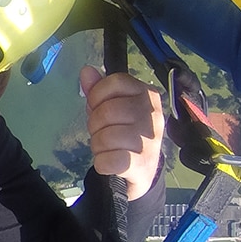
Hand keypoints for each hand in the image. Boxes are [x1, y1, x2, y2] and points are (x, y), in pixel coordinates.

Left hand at [79, 66, 164, 200]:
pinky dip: (101, 163)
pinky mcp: (143, 164)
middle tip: (103, 132)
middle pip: (107, 110)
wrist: (140, 170)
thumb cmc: (124, 133)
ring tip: (109, 148)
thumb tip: (87, 71)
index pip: (115, 82)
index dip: (98, 95)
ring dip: (98, 145)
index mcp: (147, 94)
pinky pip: (108, 160)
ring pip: (105, 137)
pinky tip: (110, 162)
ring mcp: (151, 140)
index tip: (99, 107)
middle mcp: (153, 114)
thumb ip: (98, 90)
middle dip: (95, 124)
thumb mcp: (111, 107)